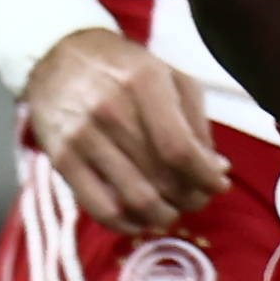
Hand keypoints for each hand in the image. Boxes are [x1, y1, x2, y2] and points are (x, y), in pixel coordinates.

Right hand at [23, 30, 229, 240]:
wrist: (59, 56)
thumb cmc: (124, 67)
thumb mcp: (170, 77)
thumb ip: (196, 122)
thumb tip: (217, 169)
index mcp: (145, 84)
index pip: (179, 148)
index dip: (204, 176)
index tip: (220, 186)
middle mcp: (111, 111)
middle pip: (159, 176)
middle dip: (188, 198)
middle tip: (198, 199)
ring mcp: (82, 138)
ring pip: (132, 198)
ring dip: (161, 215)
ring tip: (173, 211)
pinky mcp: (61, 160)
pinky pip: (98, 207)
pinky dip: (126, 224)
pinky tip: (141, 221)